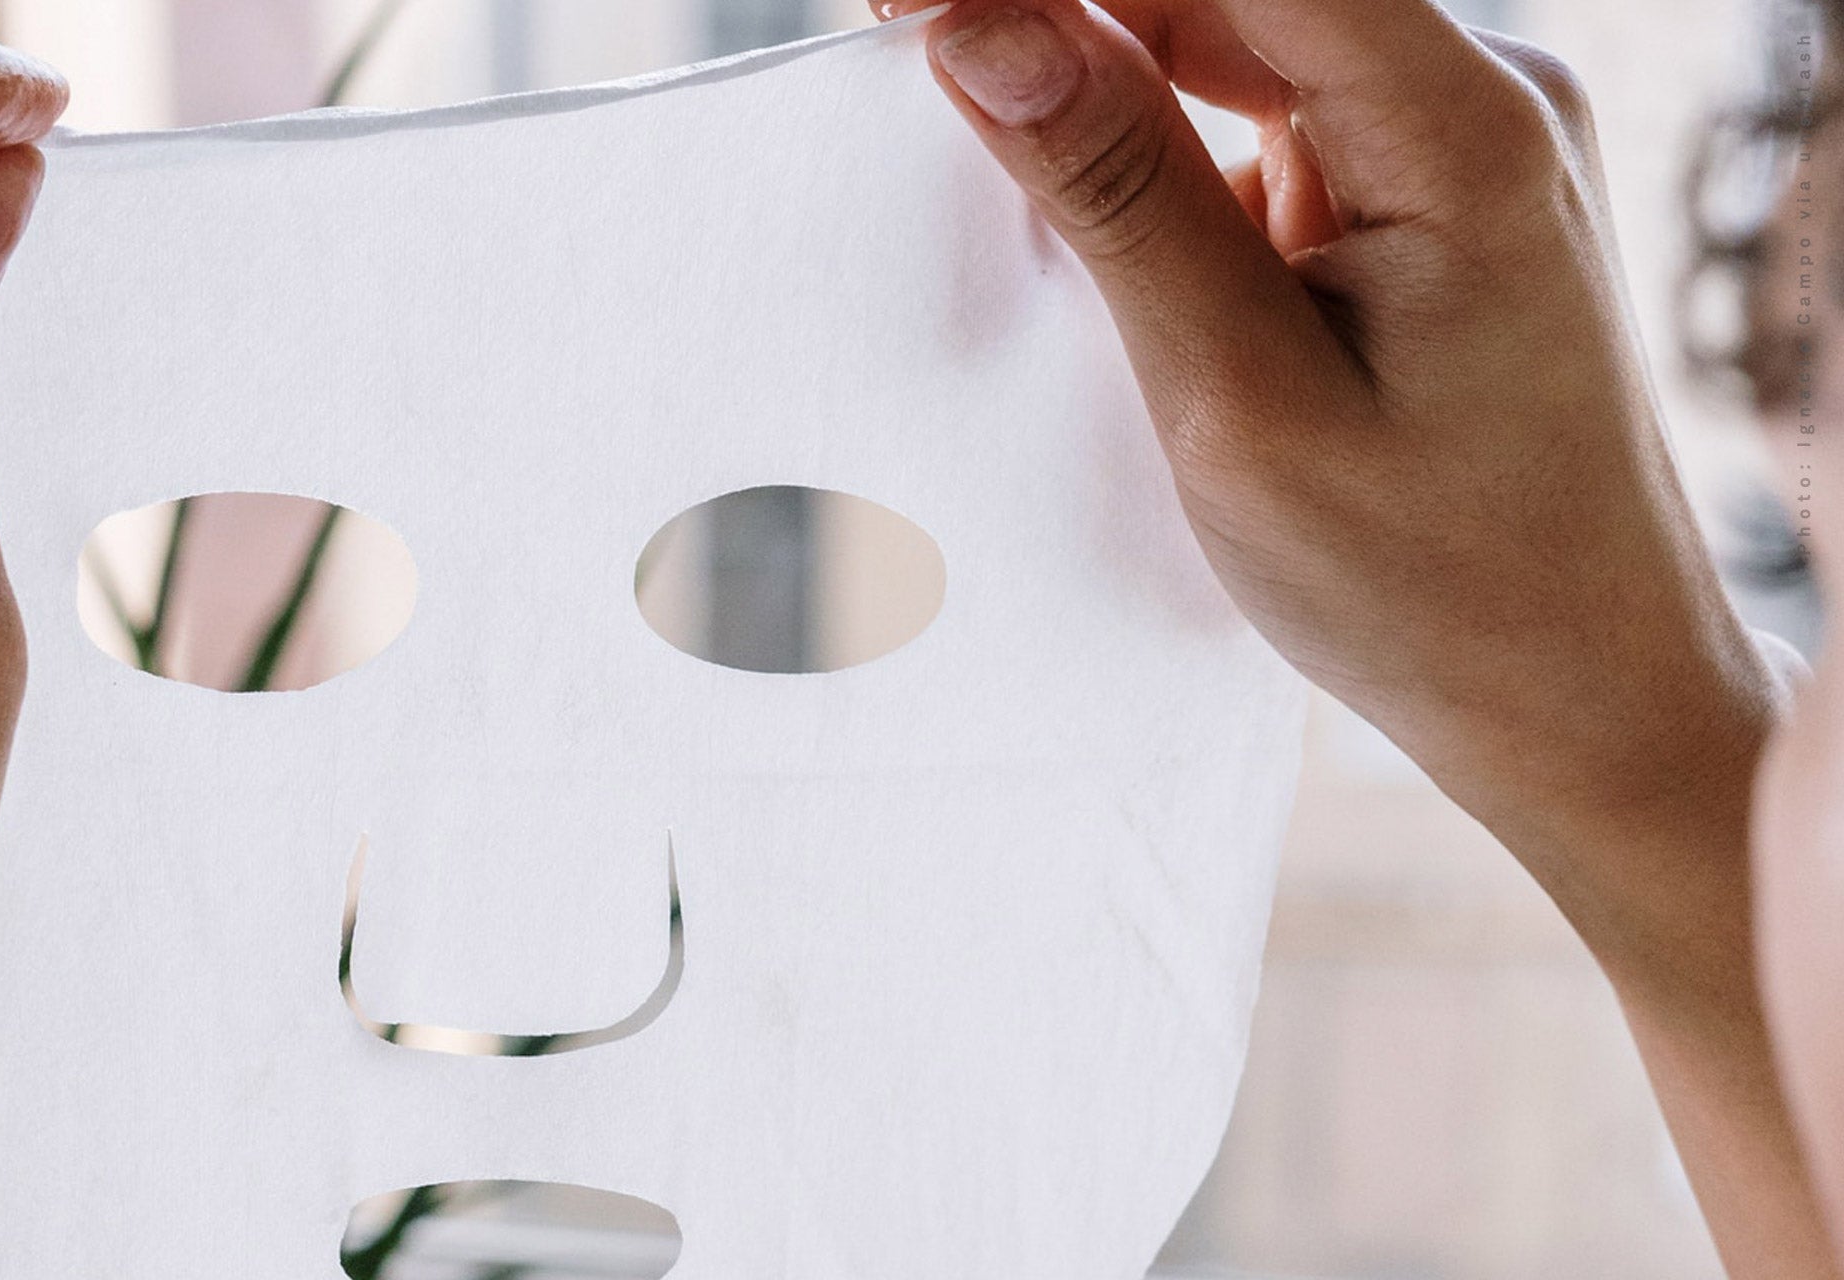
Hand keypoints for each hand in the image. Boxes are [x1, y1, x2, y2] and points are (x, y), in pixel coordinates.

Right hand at [883, 0, 1832, 1269]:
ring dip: (1087, 55)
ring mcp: (1450, 140)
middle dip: (1052, 9)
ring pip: (1226, 31)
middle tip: (886, 33)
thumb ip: (1119, 195)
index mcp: (1461, 128)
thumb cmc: (1437, 586)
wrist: (1585, 697)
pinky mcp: (1416, 190)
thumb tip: (983, 28)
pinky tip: (1048, 156)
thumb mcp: (1242, 401)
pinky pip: (1254, 107)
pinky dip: (1144, 123)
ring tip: (932, 75)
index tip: (902, 3)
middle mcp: (1475, 96)